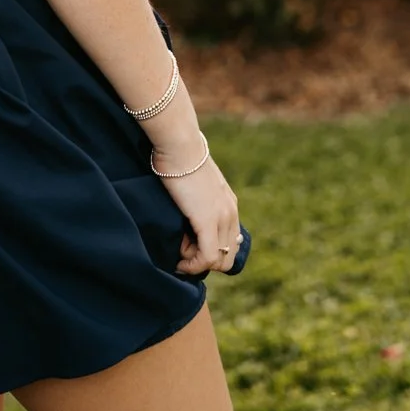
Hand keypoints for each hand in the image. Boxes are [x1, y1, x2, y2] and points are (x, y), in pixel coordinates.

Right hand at [151, 144, 242, 275]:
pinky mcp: (208, 221)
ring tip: (179, 250)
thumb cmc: (178, 157)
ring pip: (219, 261)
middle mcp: (231, 212)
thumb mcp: (195, 180)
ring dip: (197, 262)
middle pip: (228, 257)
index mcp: (229, 203)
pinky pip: (206, 257)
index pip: (229, 242)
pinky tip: (179, 262)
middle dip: (205, 261)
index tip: (188, 245)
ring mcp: (222, 217)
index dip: (209, 251)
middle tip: (184, 250)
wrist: (178, 145)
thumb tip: (187, 209)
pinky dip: (192, 266)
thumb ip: (198, 197)